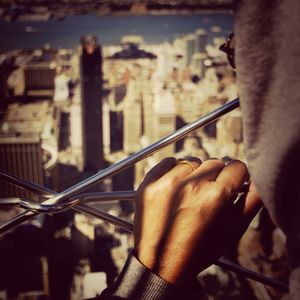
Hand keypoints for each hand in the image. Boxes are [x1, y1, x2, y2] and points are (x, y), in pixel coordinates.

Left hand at [134, 157, 261, 285]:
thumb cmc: (199, 250)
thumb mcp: (232, 231)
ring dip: (194, 174)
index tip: (231, 183)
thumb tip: (257, 180)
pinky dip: (173, 171)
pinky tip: (173, 188)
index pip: (236, 167)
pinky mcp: (150, 182)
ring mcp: (168, 182)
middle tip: (208, 195)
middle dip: (216, 176)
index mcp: (217, 197)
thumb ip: (251, 202)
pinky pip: (168, 162)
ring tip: (188, 195)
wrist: (160, 264)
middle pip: (214, 162)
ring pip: (192, 162)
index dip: (237, 177)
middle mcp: (193, 185)